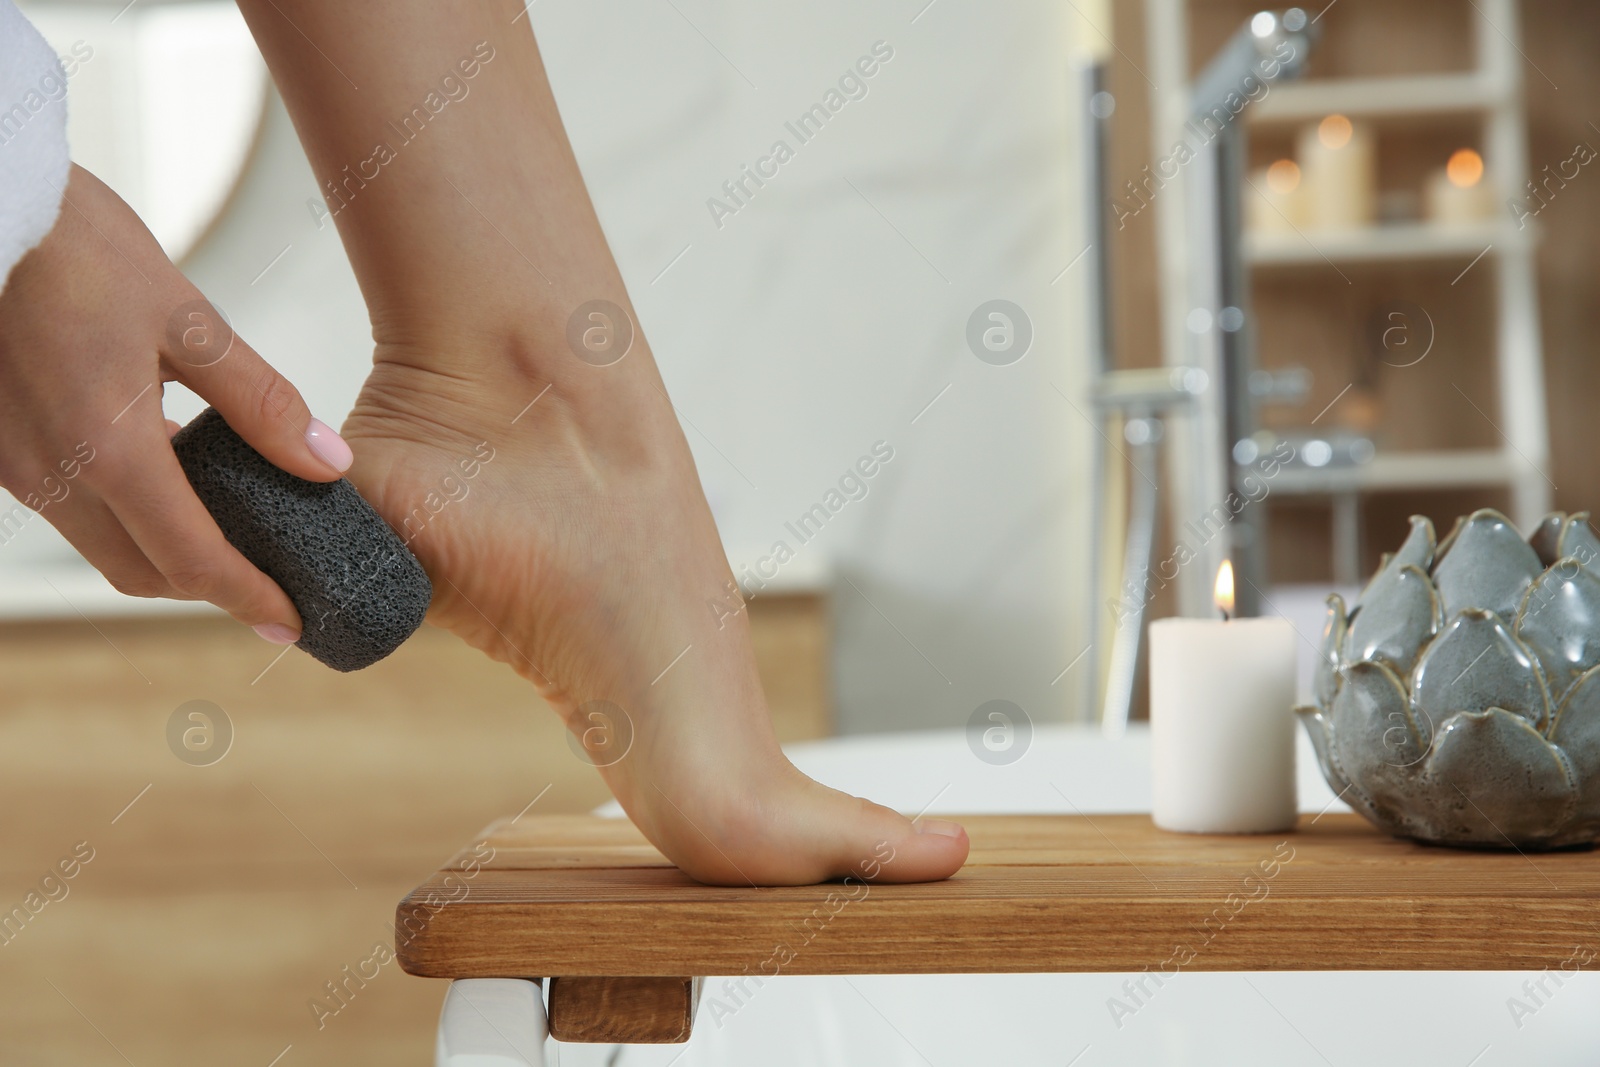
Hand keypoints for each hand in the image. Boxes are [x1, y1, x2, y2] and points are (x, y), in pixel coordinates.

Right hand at [0, 164, 350, 641]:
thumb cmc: (76, 247)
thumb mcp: (188, 318)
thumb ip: (261, 401)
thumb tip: (329, 464)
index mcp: (107, 449)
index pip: (191, 559)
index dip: (248, 597)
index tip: (291, 621)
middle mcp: (52, 473)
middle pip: (143, 571)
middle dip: (211, 587)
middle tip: (274, 585)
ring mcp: (17, 463)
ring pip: (104, 546)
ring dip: (168, 554)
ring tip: (239, 540)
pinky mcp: (3, 443)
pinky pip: (76, 508)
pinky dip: (131, 517)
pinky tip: (177, 484)